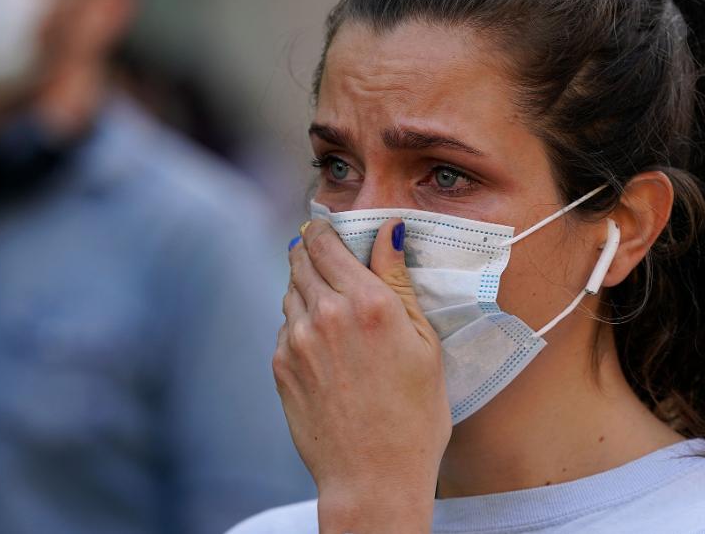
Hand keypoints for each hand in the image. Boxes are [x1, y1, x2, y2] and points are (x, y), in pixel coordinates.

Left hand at [274, 218, 449, 533]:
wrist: (373, 476)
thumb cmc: (414, 415)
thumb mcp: (424, 343)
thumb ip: (399, 281)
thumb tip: (389, 231)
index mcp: (367, 303)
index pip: (327, 242)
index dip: (324, 229)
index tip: (329, 228)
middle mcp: (325, 314)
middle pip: (300, 259)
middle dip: (312, 251)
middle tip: (329, 257)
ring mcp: (296, 341)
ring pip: (290, 291)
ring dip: (305, 286)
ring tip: (334, 306)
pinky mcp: (280, 366)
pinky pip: (285, 326)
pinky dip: (300, 322)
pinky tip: (326, 344)